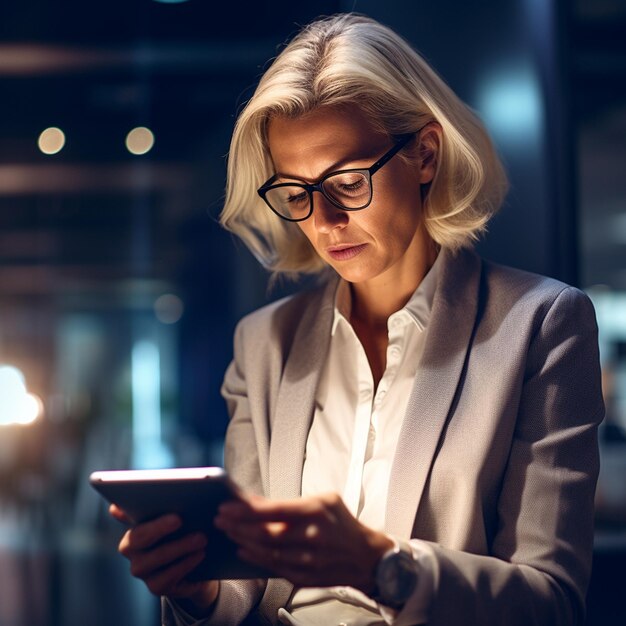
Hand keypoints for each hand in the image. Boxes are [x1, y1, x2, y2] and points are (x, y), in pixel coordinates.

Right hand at [110, 504, 218, 614]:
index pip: (124, 514)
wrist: (203, 560)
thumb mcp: (182, 510)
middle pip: (136, 538)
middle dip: (158, 527)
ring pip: (151, 560)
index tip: (131, 501)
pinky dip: (184, 565)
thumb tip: (157, 489)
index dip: (125, 510)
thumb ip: (170, 497)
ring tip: (201, 537)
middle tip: (179, 518)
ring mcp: (142, 568)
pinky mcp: (156, 585)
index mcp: (135, 522)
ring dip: (178, 548)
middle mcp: (131, 548)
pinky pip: (166, 578)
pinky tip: (199, 554)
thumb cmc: (187, 527)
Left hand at [214, 493, 392, 592]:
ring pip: (266, 552)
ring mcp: (308, 560)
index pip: (273, 510)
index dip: (246, 510)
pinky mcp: (305, 577)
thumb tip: (257, 501)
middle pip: (265, 533)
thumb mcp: (323, 500)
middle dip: (238, 525)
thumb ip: (290, 502)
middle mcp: (311, 536)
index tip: (226, 506)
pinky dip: (255, 559)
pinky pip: (274, 568)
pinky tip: (242, 550)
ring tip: (228, 532)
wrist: (366, 557)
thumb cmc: (342, 522)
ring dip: (243, 541)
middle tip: (220, 519)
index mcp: (315, 512)